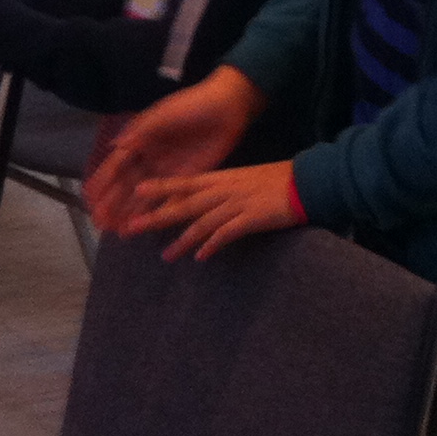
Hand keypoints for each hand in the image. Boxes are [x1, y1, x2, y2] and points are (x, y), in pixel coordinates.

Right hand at [83, 64, 263, 233]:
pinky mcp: (188, 180)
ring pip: (144, 196)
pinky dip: (157, 213)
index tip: (88, 198)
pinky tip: (146, 226)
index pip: (116, 165)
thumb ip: (141, 131)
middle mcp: (150, 158)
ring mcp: (168, 171)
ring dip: (129, 212)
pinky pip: (169, 200)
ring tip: (114, 230)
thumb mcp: (163, 115)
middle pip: (126, 185)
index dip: (102, 181)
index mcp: (140, 140)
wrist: (226, 107)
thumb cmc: (190, 105)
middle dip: (111, 203)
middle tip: (98, 222)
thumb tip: (116, 146)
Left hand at [117, 160, 304, 260]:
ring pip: (201, 222)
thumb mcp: (241, 179)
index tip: (135, 194)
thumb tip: (204, 201)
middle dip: (156, 216)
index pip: (182, 183)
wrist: (304, 182)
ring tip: (165, 257)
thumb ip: (221, 189)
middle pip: (183, 204)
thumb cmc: (274, 180)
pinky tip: (200, 257)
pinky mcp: (251, 218)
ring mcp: (235, 204)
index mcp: (219, 178)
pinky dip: (212, 245)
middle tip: (132, 227)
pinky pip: (226, 233)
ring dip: (181, 240)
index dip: (159, 188)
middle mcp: (222, 190)